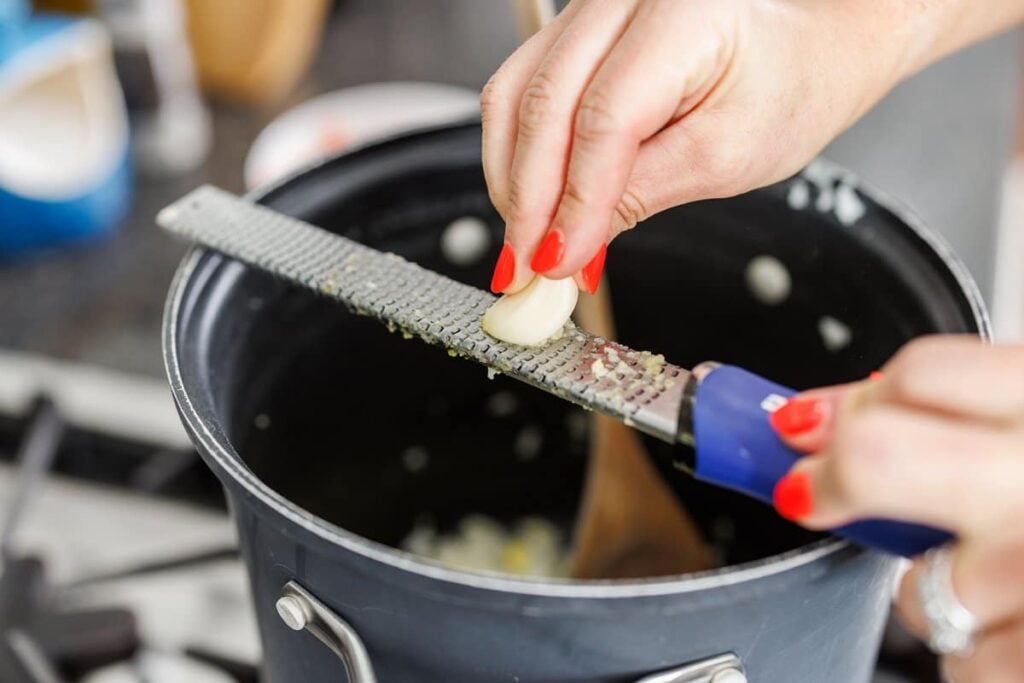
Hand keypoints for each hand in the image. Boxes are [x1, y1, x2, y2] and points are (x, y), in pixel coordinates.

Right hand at [480, 0, 936, 293]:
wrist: (798, 56)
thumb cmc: (784, 92)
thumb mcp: (726, 157)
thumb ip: (640, 196)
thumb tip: (566, 247)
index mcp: (681, 15)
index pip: (603, 119)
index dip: (574, 200)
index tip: (558, 263)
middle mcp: (621, 0)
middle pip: (541, 104)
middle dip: (526, 200)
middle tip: (526, 269)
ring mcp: (587, 12)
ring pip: (511, 98)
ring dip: (509, 180)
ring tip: (524, 246)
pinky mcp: (570, 36)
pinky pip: (517, 93)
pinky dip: (515, 156)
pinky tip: (527, 205)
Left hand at [769, 336, 1023, 681]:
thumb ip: (972, 410)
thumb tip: (833, 413)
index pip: (920, 374)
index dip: (852, 402)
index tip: (814, 425)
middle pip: (877, 456)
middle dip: (835, 477)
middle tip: (817, 489)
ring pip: (917, 589)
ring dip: (940, 592)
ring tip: (1016, 581)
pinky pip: (965, 663)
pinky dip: (984, 653)